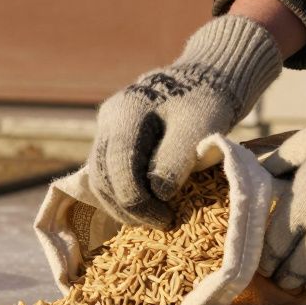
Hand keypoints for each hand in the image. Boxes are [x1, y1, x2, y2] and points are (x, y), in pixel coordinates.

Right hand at [88, 14, 280, 227]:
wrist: (205, 80)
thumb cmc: (206, 102)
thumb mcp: (199, 127)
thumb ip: (175, 159)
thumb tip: (158, 194)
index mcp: (126, 112)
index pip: (118, 168)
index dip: (138, 201)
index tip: (166, 219)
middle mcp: (108, 121)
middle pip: (101, 178)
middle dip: (127, 209)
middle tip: (160, 224)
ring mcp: (106, 130)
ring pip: (99, 179)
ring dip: (122, 206)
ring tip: (152, 219)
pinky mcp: (113, 141)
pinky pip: (108, 175)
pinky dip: (123, 195)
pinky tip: (146, 206)